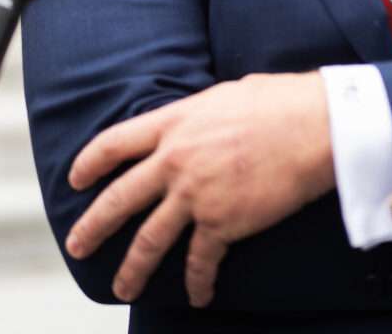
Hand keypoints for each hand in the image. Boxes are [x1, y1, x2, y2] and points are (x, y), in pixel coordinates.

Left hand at [66, 73, 334, 307]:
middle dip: (93, 226)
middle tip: (77, 245)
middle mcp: (175, 160)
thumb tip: (202, 119)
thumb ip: (201, 114)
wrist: (316, 127)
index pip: (114, 143)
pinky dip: (197, 283)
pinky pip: (199, 261)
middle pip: (119, 199)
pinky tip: (197, 297)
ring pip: (149, 240)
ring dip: (132, 269)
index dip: (89, 162)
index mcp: (174, 123)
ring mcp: (195, 195)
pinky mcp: (223, 224)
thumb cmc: (282, 102)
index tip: (75, 179)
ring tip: (122, 289)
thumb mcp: (226, 94)